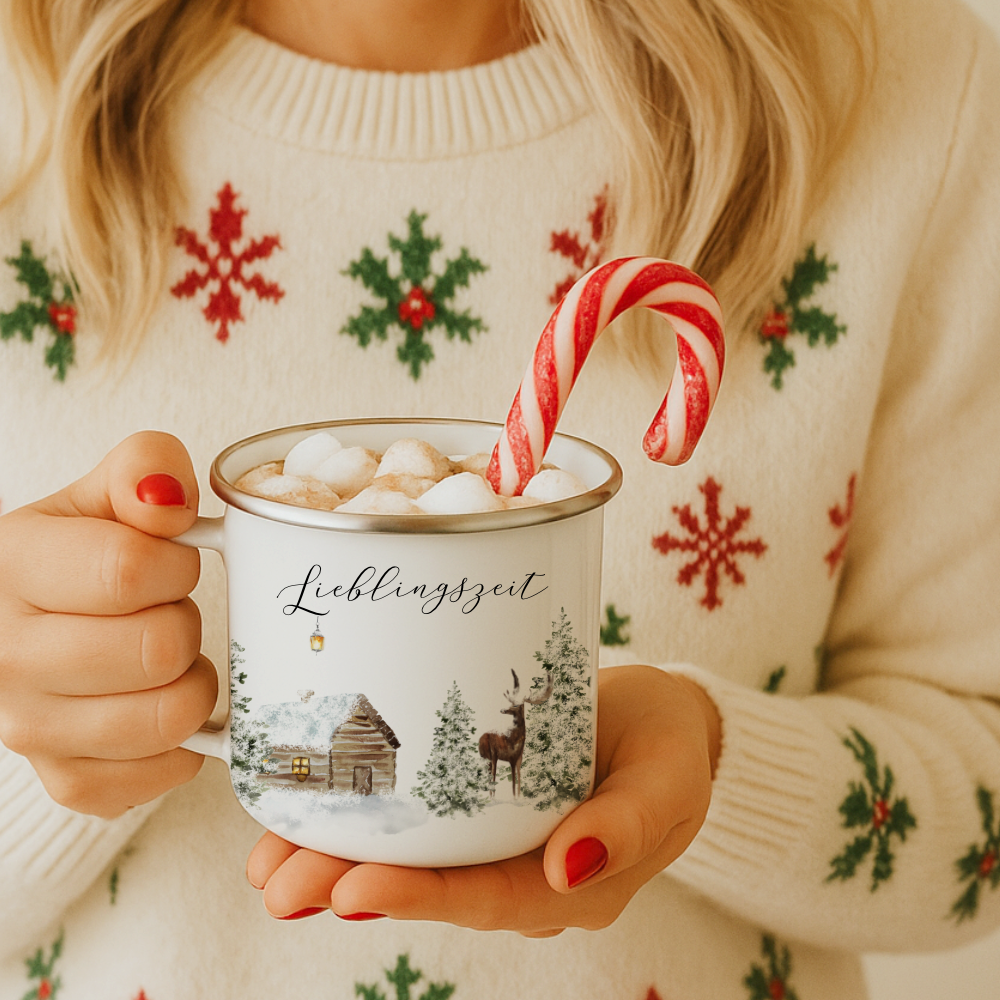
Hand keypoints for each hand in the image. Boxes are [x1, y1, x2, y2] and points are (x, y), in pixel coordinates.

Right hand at [0, 431, 217, 817]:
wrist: (33, 622)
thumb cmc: (79, 555)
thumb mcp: (103, 495)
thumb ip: (143, 468)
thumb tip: (170, 496)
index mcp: (13, 568)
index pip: (128, 571)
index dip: (176, 564)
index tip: (173, 561)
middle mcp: (7, 656)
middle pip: (158, 648)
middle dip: (185, 622)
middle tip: (165, 611)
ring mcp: (30, 728)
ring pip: (169, 716)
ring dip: (191, 681)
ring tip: (165, 657)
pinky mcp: (66, 777)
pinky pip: (162, 771)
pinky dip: (184, 740)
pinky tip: (159, 701)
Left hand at [246, 664, 720, 934]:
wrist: (658, 718)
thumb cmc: (667, 743)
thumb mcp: (669, 776)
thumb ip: (631, 822)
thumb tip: (568, 870)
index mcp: (573, 881)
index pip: (488, 897)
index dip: (420, 897)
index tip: (353, 888)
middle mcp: (524, 873)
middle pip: (433, 888)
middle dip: (352, 885)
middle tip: (281, 883)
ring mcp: (496, 840)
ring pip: (412, 861)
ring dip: (337, 862)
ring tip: (269, 864)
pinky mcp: (475, 804)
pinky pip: (416, 823)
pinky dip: (360, 823)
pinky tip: (305, 820)